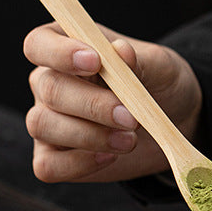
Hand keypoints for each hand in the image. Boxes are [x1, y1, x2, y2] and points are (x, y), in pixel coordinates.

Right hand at [23, 22, 202, 182]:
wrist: (172, 121)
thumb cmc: (157, 84)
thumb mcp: (158, 66)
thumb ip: (138, 59)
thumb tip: (120, 51)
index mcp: (64, 48)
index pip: (40, 44)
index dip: (60, 53)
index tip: (95, 62)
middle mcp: (47, 82)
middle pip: (49, 89)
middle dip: (92, 105)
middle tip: (131, 118)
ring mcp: (48, 121)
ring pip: (43, 125)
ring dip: (89, 136)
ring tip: (129, 140)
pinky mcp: (54, 158)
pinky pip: (48, 165)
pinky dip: (78, 163)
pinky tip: (109, 157)